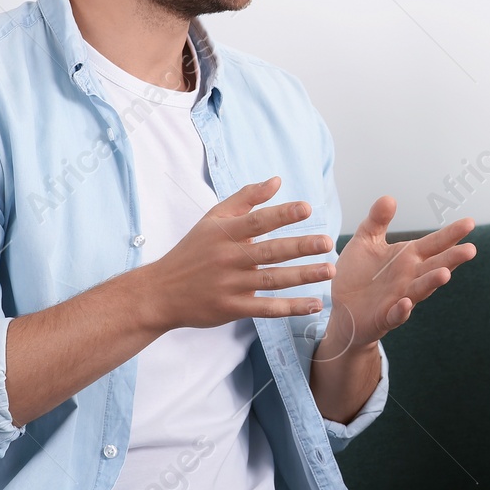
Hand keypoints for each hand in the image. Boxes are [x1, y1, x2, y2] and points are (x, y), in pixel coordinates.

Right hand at [135, 177, 334, 333]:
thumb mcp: (213, 219)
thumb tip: (277, 181)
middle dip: (300, 246)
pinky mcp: (232, 308)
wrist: (160, 292)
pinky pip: (266, 309)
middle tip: (327, 242)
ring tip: (329, 270)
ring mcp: (230, 285)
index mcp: (224, 233)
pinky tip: (315, 304)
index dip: (282, 214)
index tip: (307, 208)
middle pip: (269, 251)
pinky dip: (291, 308)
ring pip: (272, 280)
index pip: (257, 221)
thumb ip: (245, 199)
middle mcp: (228, 258)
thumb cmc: (192, 251)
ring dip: (303, 276)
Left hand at [323, 197, 475, 355]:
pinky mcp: (385, 316)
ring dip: (432, 282)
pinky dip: (402, 310)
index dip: (451, 234)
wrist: (343, 308)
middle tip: (470, 249)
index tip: (470, 222)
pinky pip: (396, 314)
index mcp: (409, 257)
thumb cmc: (358, 274)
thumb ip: (378, 220)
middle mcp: (410, 276)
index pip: (435, 243)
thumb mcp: (366, 240)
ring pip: (420, 289)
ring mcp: (400, 297)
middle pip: (435, 265)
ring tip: (445, 274)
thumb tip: (390, 198)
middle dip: (452, 258)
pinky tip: (406, 303)